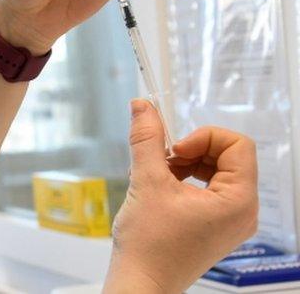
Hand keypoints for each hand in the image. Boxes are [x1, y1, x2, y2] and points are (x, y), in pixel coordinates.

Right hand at [104, 100, 258, 292]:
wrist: (141, 283)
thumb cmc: (149, 246)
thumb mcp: (146, 182)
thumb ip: (146, 139)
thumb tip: (142, 107)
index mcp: (238, 201)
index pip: (238, 145)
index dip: (203, 137)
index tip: (175, 147)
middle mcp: (242, 211)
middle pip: (227, 156)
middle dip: (191, 149)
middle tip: (162, 160)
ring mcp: (230, 219)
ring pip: (216, 169)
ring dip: (185, 163)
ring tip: (157, 175)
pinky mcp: (215, 224)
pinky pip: (208, 187)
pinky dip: (184, 179)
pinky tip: (160, 188)